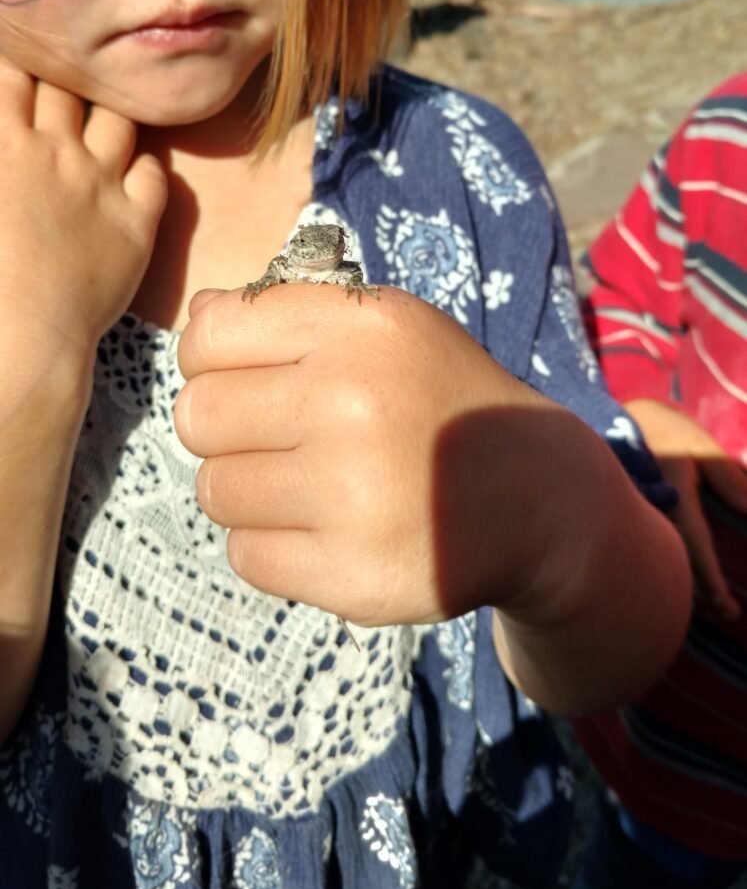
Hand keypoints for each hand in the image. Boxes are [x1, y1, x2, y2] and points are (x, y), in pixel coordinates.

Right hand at [0, 59, 165, 362]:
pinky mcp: (138, 221)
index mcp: (4, 143)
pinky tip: (134, 174)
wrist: (25, 331)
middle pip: (67, 90)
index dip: (21, 67)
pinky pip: (155, 173)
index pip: (15, 74)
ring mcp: (103, 184)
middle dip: (63, 83)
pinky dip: (145, 166)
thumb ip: (0, 154)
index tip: (23, 71)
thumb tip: (8, 148)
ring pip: (117, 122)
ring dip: (108, 116)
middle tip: (61, 95)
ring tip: (100, 125)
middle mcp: (57, 151)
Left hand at [175, 283, 561, 626]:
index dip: (212, 362)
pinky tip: (326, 533)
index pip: (208, 337)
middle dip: (225, 430)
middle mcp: (357, 403)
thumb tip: (195, 316)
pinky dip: (273, 548)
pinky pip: (246, 556)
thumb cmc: (440, 401)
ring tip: (309, 488)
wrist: (536, 501)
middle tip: (278, 441)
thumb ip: (292, 312)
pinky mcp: (354, 576)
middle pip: (198, 416)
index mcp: (365, 328)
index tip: (250, 382)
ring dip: (248, 493)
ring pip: (216, 491)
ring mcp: (356, 496)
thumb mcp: (389, 328)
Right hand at [626, 399, 746, 619]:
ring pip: (655, 564)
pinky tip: (676, 583)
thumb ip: (730, 480)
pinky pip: (645, 552)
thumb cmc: (666, 433)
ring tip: (711, 607)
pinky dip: (664, 571)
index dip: (711, 581)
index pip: (695, 547)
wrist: (617, 421)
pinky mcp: (626, 522)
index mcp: (674, 497)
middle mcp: (650, 514)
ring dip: (683, 588)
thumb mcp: (703, 448)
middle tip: (728, 615)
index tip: (729, 608)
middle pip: (673, 567)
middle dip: (700, 596)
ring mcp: (634, 519)